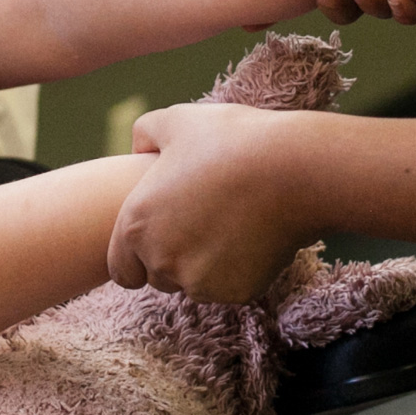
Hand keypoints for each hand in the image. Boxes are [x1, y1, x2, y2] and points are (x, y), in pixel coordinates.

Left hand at [106, 104, 323, 302]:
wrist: (294, 170)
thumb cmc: (232, 140)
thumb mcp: (177, 120)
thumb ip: (145, 133)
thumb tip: (138, 146)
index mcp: (136, 226)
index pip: (121, 270)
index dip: (137, 258)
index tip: (161, 240)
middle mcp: (161, 261)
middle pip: (158, 277)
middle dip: (173, 259)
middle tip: (202, 223)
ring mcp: (199, 282)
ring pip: (194, 285)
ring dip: (204, 267)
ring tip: (228, 225)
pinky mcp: (236, 293)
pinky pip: (230, 289)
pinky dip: (238, 271)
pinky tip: (252, 236)